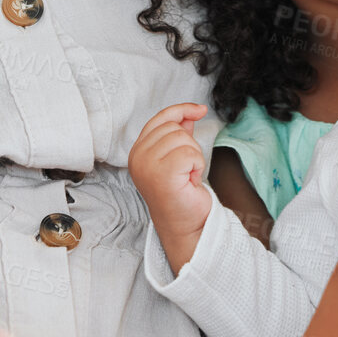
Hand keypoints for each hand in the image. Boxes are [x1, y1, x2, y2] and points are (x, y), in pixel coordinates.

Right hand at [128, 103, 211, 273]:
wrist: (186, 226)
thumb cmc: (182, 195)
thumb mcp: (178, 158)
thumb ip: (179, 134)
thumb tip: (189, 114)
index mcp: (138, 151)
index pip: (160, 119)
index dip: (181, 110)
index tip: (200, 110)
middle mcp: (137, 157)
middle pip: (174, 127)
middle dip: (189, 146)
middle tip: (186, 170)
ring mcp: (147, 165)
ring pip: (183, 139)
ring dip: (194, 157)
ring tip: (187, 176)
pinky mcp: (162, 174)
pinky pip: (190, 153)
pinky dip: (197, 166)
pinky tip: (190, 181)